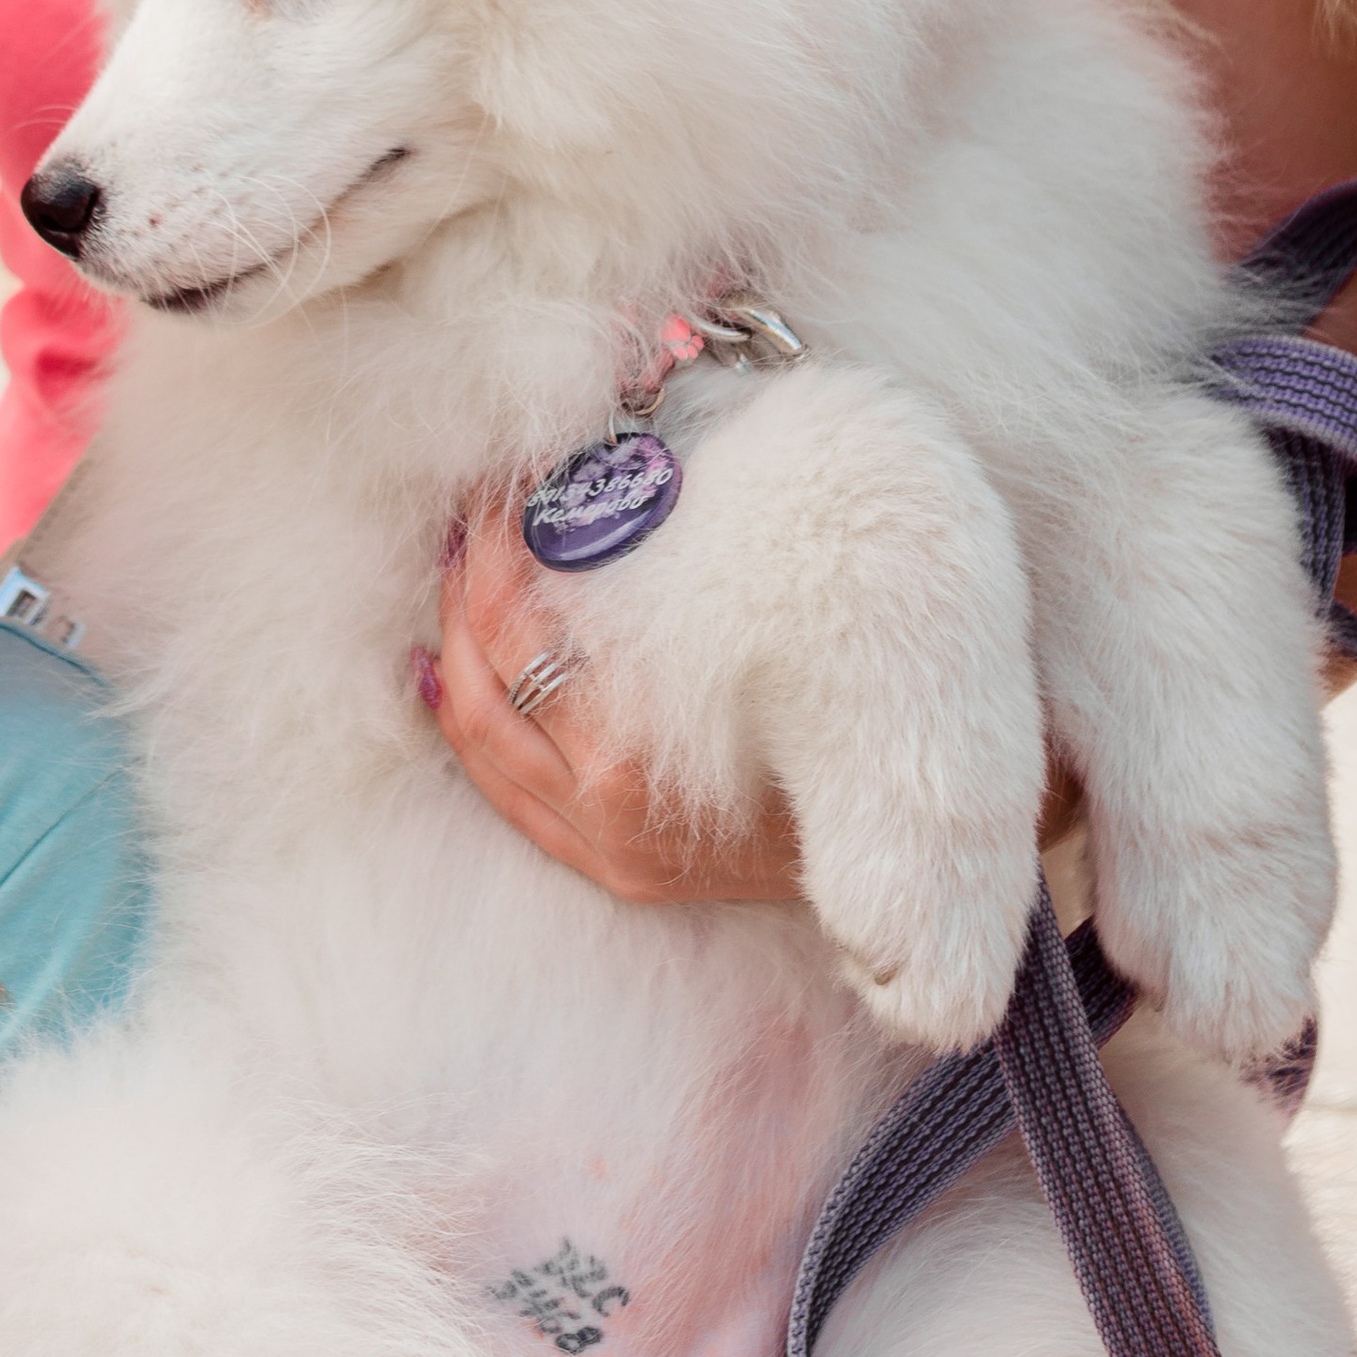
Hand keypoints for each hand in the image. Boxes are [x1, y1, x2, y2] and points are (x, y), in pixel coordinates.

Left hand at [426, 509, 804, 903]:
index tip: (496, 496)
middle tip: (465, 530)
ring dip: (454, 656)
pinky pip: (505, 797)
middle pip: (487, 680)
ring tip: (452, 591)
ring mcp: (608, 843)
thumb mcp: (758, 628)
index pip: (523, 624)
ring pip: (479, 743)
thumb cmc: (837, 709)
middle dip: (461, 595)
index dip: (496, 552)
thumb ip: (674, 573)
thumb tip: (601, 487)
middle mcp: (614, 800)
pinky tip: (452, 678)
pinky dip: (468, 731)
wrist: (904, 835)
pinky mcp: (612, 870)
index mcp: (646, 734)